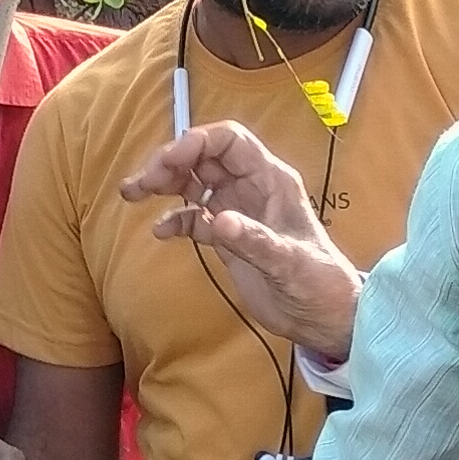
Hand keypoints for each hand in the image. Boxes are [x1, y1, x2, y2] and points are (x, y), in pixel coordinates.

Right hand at [119, 121, 361, 361]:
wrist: (325, 318)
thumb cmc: (320, 284)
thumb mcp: (290, 263)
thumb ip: (254, 241)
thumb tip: (217, 221)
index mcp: (271, 180)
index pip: (228, 141)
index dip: (195, 143)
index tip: (166, 163)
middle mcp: (251, 188)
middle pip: (203, 158)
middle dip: (170, 163)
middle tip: (140, 184)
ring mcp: (238, 212)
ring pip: (194, 184)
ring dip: (164, 185)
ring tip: (133, 194)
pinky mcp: (228, 238)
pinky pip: (194, 218)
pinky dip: (175, 220)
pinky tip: (161, 232)